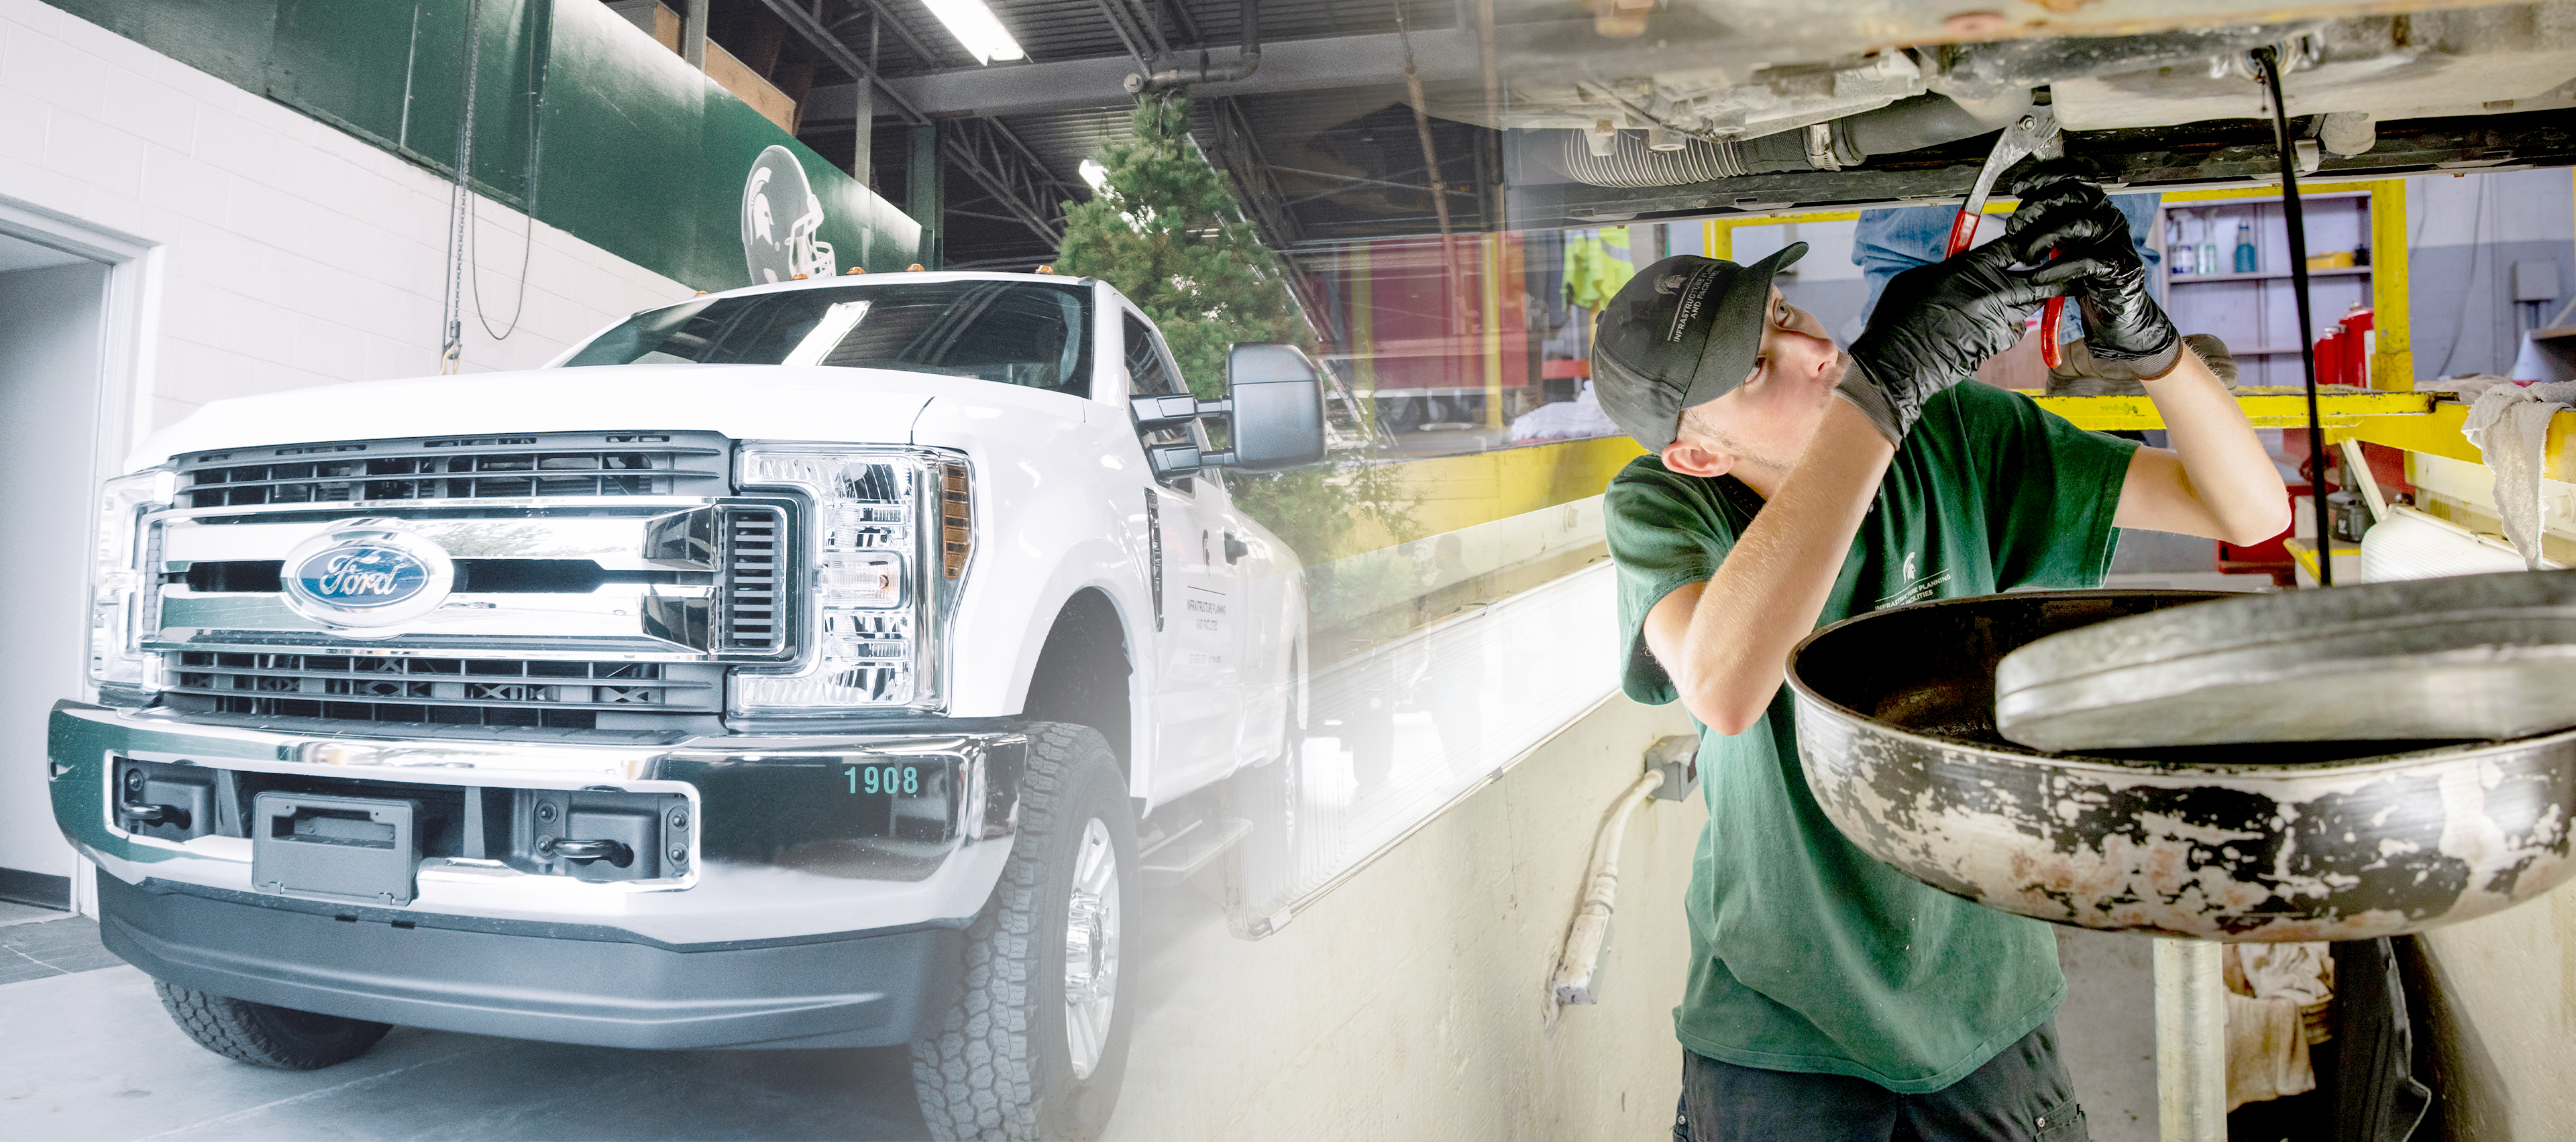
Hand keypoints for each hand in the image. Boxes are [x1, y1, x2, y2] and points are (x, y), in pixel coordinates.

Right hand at [1839, 238, 2060, 443]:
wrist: (1896, 361)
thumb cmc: (1898, 318)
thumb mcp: (1919, 278)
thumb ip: (1951, 268)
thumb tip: (1965, 266)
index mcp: (1971, 268)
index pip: (2014, 247)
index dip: (2025, 244)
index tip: (2029, 245)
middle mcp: (1991, 291)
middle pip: (2037, 278)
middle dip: (2046, 275)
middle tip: (2048, 272)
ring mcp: (1997, 319)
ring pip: (2029, 307)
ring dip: (2027, 302)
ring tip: (2018, 299)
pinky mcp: (1996, 343)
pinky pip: (2015, 331)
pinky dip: (2011, 327)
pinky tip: (1995, 326)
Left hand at [2006, 169, 2181, 376]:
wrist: (2114, 310)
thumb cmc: (2085, 276)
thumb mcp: (2063, 245)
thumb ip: (2048, 225)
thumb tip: (2018, 215)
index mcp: (2096, 206)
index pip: (2076, 176)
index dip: (2047, 176)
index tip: (2019, 186)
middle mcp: (2108, 216)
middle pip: (2073, 196)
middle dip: (2037, 208)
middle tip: (2014, 227)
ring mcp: (2116, 239)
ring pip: (2077, 225)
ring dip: (2042, 238)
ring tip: (2025, 255)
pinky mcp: (2119, 265)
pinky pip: (2085, 261)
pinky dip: (2056, 269)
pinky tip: (2038, 278)